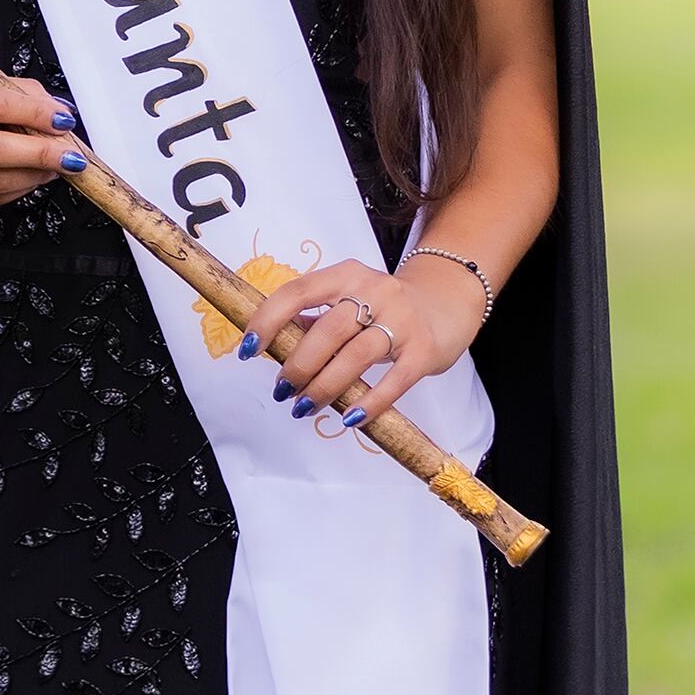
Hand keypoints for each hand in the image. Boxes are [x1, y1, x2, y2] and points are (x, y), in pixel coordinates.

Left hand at [236, 255, 486, 425]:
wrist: (447, 302)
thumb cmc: (386, 306)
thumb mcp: (350, 299)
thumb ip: (315, 317)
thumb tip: (271, 340)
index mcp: (346, 275)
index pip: (298, 292)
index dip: (268, 319)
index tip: (247, 348)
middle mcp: (374, 290)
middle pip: (328, 329)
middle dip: (298, 365)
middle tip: (282, 391)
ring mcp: (402, 319)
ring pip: (356, 355)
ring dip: (324, 386)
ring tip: (304, 408)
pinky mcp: (424, 350)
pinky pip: (394, 380)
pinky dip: (369, 402)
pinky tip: (349, 419)